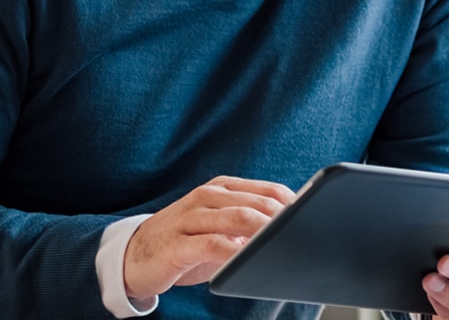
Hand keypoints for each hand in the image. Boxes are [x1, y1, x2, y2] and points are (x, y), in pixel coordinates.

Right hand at [122, 175, 295, 302]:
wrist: (133, 256)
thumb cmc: (184, 243)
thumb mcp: (219, 227)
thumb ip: (249, 225)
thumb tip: (290, 232)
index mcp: (222, 188)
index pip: (268, 190)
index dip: (294, 205)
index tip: (315, 220)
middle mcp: (207, 196)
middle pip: (257, 203)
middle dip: (283, 219)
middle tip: (304, 235)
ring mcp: (190, 217)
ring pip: (237, 218)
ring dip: (264, 231)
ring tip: (284, 244)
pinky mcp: (178, 243)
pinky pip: (212, 245)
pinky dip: (234, 252)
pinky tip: (248, 260)